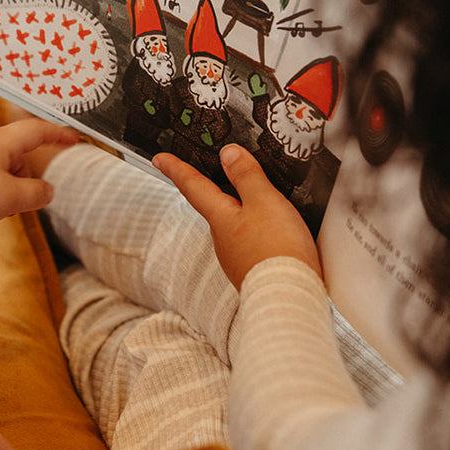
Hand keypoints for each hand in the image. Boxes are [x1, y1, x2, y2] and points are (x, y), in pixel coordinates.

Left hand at [154, 144, 321, 288]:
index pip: (193, 186)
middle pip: (214, 206)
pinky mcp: (252, 268)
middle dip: (212, 189)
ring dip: (239, 210)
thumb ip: (246, 176)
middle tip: (208, 172)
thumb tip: (228, 154)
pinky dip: (256, 229)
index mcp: (220, 217)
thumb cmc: (277, 250)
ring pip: (233, 224)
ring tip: (255, 198)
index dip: (176, 169)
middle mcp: (222, 238)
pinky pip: (249, 240)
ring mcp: (235, 256)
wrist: (289, 296)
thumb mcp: (265, 201)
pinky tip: (272, 230)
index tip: (160, 159)